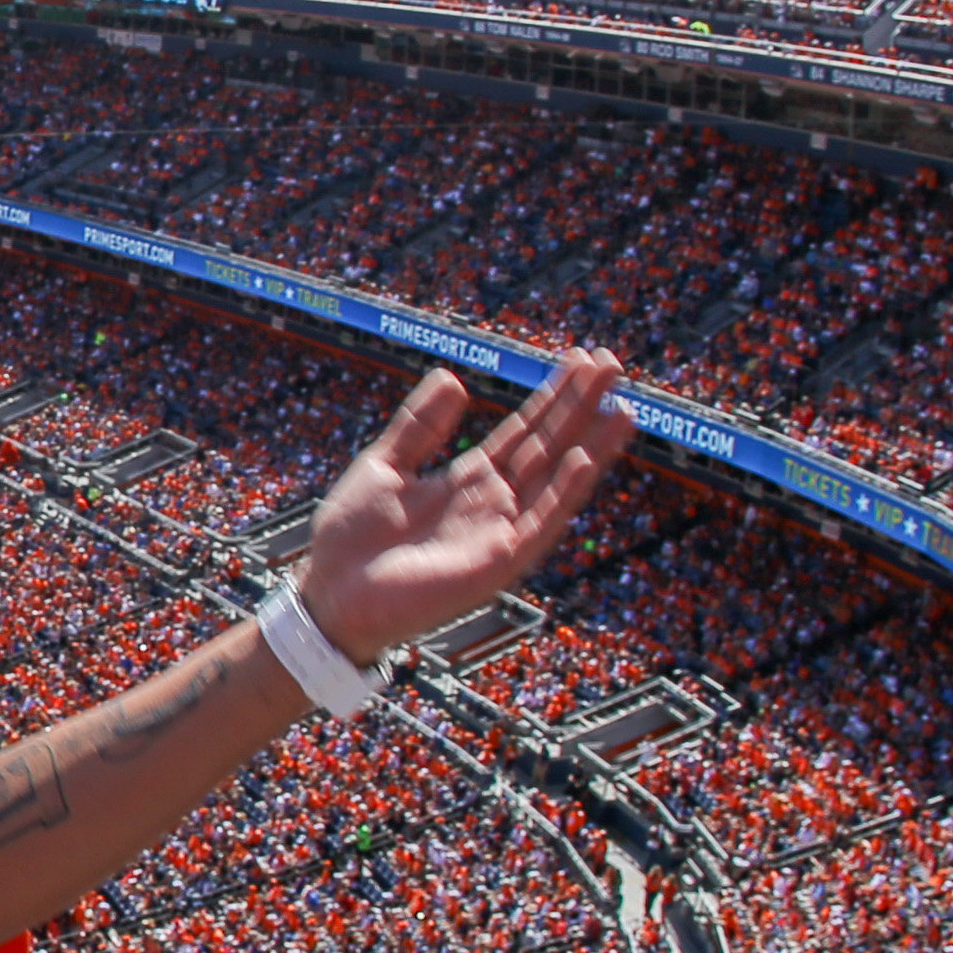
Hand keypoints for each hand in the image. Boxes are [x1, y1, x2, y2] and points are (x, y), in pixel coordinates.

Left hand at [292, 353, 634, 666]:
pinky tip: (583, 458)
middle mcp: (493, 503)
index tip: (581, 359)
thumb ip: (420, 426)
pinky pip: (539, 522)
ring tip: (621, 407)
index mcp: (469, 479)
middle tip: (610, 362)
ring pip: (555, 480)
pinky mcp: (497, 561)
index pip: (523, 430)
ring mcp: (499, 531)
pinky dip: (563, 491)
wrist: (332, 594)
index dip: (553, 396)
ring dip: (589, 445)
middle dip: (578, 406)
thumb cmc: (352, 538)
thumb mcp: (384, 464)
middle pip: (547, 446)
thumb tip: (452, 377)